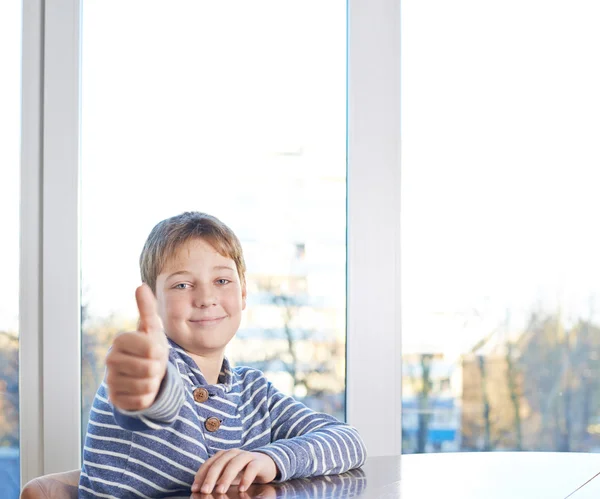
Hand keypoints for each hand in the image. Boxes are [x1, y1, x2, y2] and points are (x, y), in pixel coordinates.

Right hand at [105, 284, 168, 411]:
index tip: (154, 349)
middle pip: (150, 368)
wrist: (145, 374)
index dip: (159, 351)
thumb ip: (147, 308)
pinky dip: (147, 397)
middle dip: (157, 368)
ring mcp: (110, 381)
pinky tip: (141, 389)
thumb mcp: (152, 328)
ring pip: (146, 386)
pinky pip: (141, 401)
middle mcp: (110, 360)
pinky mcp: (114, 400)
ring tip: (147, 376)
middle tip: (152, 364)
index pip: (151, 349)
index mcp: (120, 340)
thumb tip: (140, 286)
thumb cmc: (149, 348)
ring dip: (153, 383)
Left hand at [191, 450, 277, 494]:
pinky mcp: (258, 462)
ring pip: (234, 464)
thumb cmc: (243, 470)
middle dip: (211, 478)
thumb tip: (201, 489)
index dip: (201, 476)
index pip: (209, 464)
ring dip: (226, 478)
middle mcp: (233, 453)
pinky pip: (252, 468)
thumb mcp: (228, 474)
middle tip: (205, 491)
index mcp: (223, 455)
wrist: (265, 464)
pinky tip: (242, 488)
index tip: (195, 488)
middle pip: (220, 463)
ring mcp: (246, 456)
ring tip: (220, 490)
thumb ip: (217, 479)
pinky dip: (246, 478)